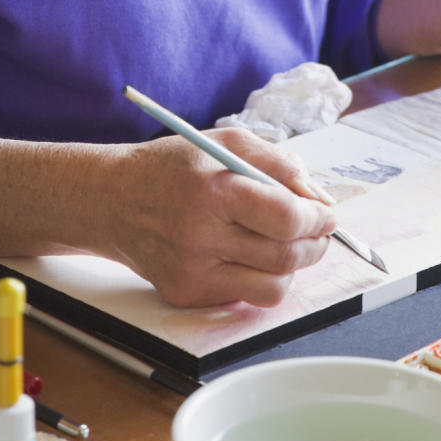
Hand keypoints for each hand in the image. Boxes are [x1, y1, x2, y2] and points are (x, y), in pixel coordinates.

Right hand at [104, 125, 336, 306]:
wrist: (112, 200)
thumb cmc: (174, 167)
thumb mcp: (226, 143)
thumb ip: (279, 166)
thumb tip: (321, 201)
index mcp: (212, 192)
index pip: (285, 217)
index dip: (317, 218)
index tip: (328, 214)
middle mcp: (199, 237)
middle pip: (285, 255)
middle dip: (316, 243)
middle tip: (320, 230)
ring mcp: (191, 272)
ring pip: (272, 287)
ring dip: (295, 266)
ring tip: (292, 243)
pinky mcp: (186, 295)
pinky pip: (245, 296)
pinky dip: (262, 277)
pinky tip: (253, 254)